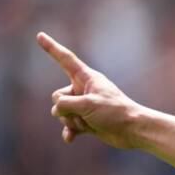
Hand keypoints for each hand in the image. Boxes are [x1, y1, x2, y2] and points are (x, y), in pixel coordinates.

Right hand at [37, 32, 139, 147]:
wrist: (134, 130)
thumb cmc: (114, 112)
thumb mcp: (87, 104)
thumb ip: (65, 104)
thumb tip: (57, 112)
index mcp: (87, 78)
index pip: (65, 59)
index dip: (51, 48)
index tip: (40, 35)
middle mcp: (84, 89)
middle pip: (57, 96)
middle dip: (64, 108)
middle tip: (84, 112)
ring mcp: (85, 106)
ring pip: (61, 112)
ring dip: (70, 121)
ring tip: (87, 123)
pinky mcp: (87, 120)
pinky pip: (69, 125)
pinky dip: (69, 131)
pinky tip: (70, 138)